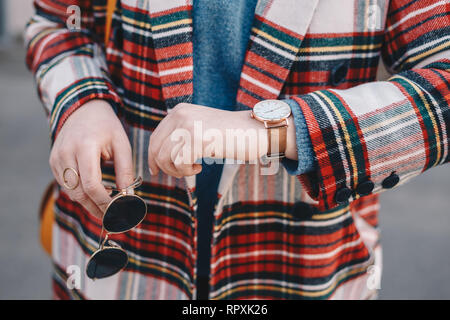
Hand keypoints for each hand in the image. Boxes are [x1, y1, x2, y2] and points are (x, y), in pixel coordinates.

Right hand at [49, 100, 133, 218]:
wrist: (84, 109)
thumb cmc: (107, 127)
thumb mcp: (122, 145)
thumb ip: (125, 172)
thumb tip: (129, 198)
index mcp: (85, 147)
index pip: (92, 185)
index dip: (105, 202)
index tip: (119, 212)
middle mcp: (66, 153)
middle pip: (79, 193)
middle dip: (97, 208)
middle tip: (114, 218)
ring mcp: (56, 158)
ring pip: (71, 192)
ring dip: (88, 204)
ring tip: (107, 208)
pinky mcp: (53, 162)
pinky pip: (66, 185)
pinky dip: (80, 193)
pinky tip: (96, 194)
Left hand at [147, 103, 296, 177]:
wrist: (256, 131)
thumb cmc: (231, 134)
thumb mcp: (201, 127)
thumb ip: (181, 135)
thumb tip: (158, 157)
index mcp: (179, 111)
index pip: (155, 137)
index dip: (153, 157)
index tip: (156, 170)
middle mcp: (180, 115)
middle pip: (156, 149)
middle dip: (164, 167)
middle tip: (181, 173)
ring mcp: (188, 126)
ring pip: (165, 158)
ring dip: (178, 170)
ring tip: (193, 168)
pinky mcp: (197, 139)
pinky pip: (179, 163)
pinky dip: (187, 171)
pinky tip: (200, 167)